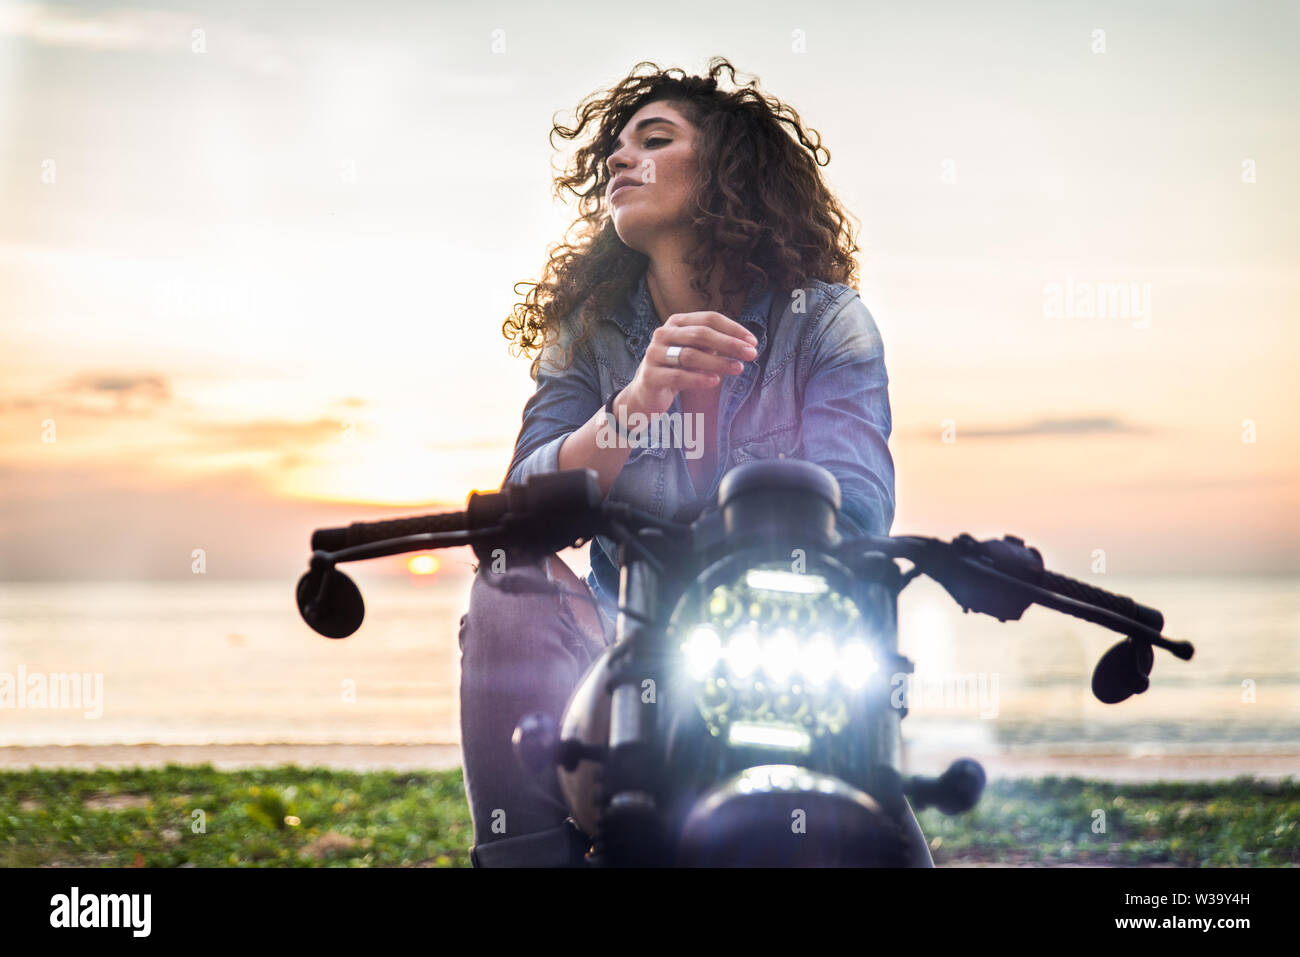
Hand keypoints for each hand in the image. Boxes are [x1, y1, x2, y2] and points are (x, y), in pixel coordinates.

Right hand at [619, 311, 758, 416]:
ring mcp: (654, 354)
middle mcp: (663, 334)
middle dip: (729, 344)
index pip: (708, 318)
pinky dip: (699, 378)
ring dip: (718, 362)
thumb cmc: (676, 369)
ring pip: (690, 355)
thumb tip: (747, 344)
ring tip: (738, 368)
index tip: (752, 342)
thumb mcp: (696, 352)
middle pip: (700, 334)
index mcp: (676, 323)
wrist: (645, 394)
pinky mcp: (650, 376)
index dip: (733, 329)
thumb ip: (715, 345)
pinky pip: (678, 376)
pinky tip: (715, 381)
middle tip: (751, 354)